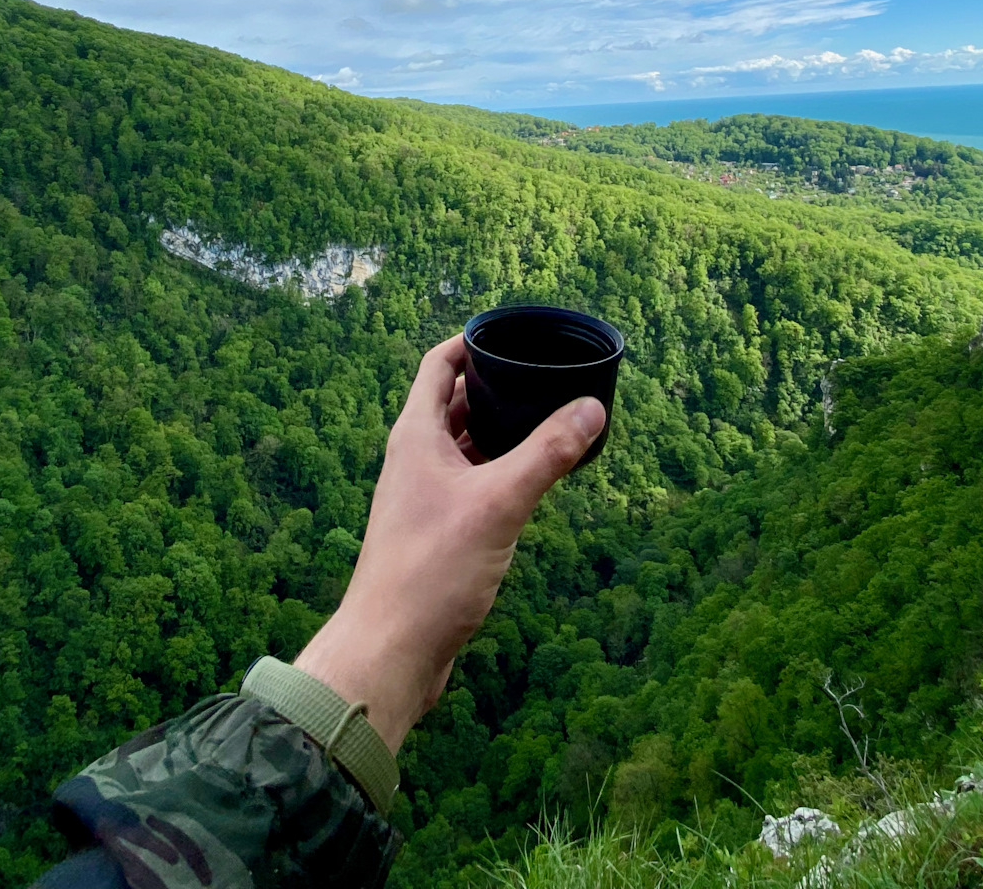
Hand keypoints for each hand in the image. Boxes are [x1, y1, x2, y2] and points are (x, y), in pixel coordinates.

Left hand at [292, 334, 606, 752]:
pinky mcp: (433, 533)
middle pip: (453, 404)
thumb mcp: (500, 503)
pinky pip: (467, 485)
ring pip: (462, 448)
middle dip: (494, 388)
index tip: (510, 332)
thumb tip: (592, 406)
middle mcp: (413, 460)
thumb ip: (546, 453)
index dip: (471, 342)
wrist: (390, 649)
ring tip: (544, 423)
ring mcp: (421, 498)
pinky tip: (526, 485)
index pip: (438, 365)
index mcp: (416, 436)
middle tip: (541, 378)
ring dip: (496, 433)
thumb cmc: (431, 571)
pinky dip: (495, 473)